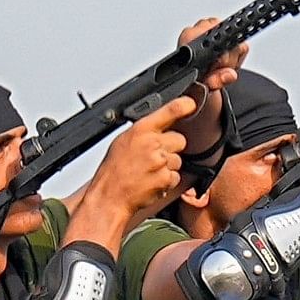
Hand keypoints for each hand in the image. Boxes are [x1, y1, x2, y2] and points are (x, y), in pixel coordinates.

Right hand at [74, 95, 200, 241]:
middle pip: (180, 140)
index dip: (183, 106)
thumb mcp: (123, 142)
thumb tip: (159, 128)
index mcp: (140, 131)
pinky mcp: (166, 178)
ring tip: (148, 171)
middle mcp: (152, 144)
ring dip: (168, 166)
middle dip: (171, 148)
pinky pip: (176, 176)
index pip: (168, 112)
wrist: (109, 196)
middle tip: (154, 157)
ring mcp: (161, 162)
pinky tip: (151, 181)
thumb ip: (143, 133)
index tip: (190, 103)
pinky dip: (166, 180)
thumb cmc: (113, 171)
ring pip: (178, 160)